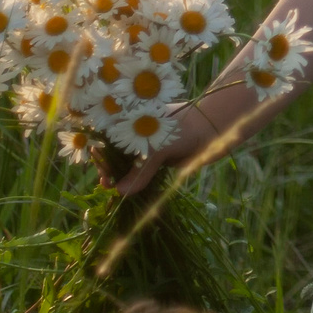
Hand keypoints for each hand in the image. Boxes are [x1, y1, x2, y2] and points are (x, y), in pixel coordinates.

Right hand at [98, 103, 213, 197]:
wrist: (211, 130)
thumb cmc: (181, 129)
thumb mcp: (157, 148)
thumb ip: (140, 171)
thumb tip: (121, 191)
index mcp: (131, 121)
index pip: (107, 138)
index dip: (101, 153)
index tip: (101, 169)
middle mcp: (135, 133)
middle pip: (114, 153)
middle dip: (109, 168)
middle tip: (107, 183)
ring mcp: (145, 146)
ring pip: (126, 165)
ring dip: (120, 177)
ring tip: (112, 187)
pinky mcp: (156, 159)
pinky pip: (140, 172)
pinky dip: (134, 181)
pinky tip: (128, 190)